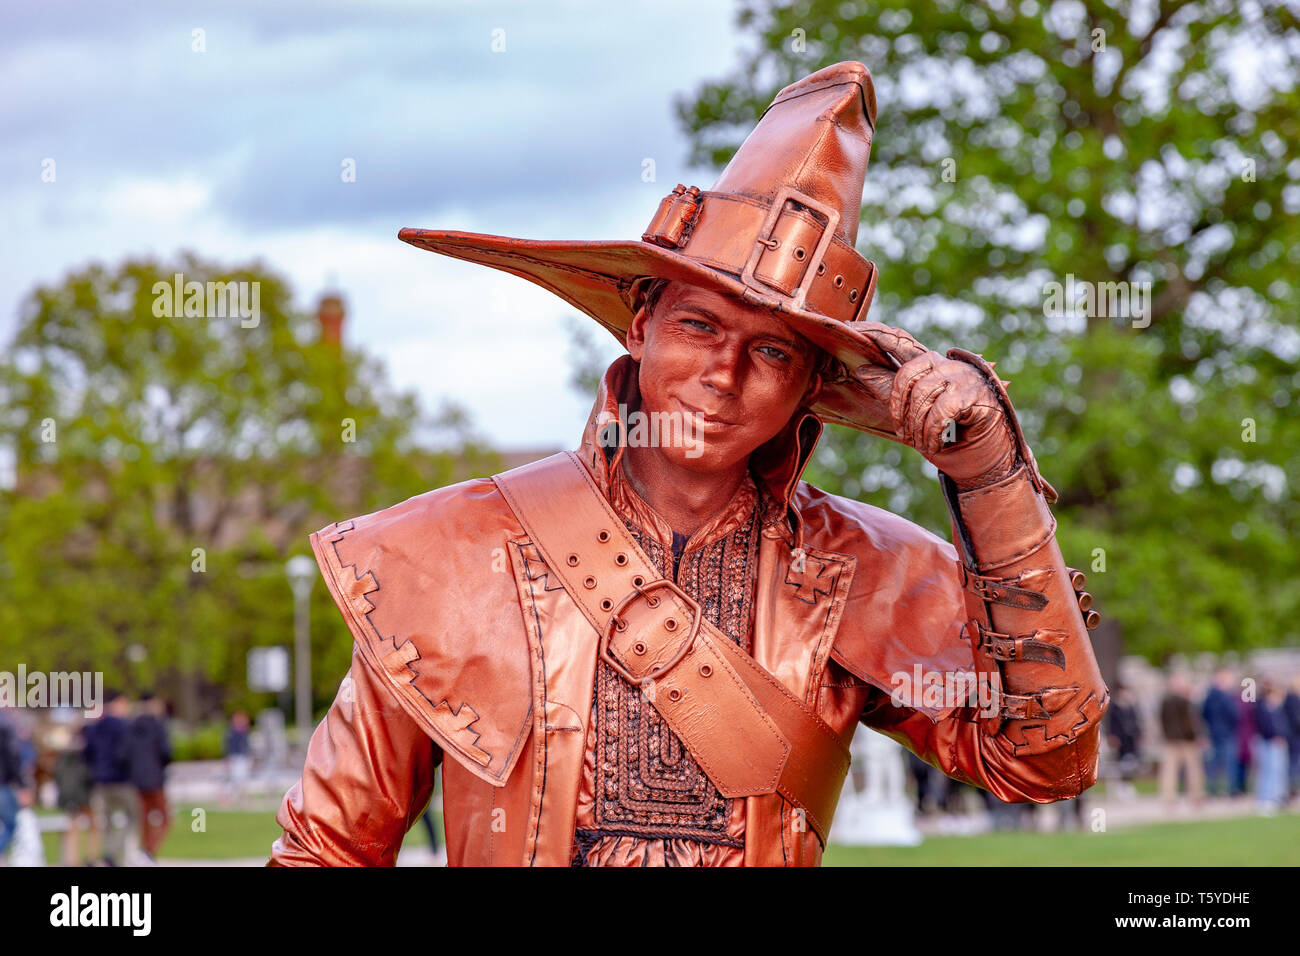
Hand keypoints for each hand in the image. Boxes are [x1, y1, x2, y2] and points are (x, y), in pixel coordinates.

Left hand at [854, 331, 1018, 489]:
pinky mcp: (974, 393)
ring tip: (919, 442)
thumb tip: (860, 369)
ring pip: (923, 396)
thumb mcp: (911, 408)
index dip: (875, 333)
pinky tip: (933, 444)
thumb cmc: (945, 425)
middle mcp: (942, 363)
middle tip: (902, 433)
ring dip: (916, 426)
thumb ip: (889, 388)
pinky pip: (941, 411)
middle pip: (906, 376)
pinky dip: (932, 432)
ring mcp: (960, 375)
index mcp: (925, 363)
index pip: (897, 341)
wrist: (984, 448)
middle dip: (899, 409)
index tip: (849, 327)